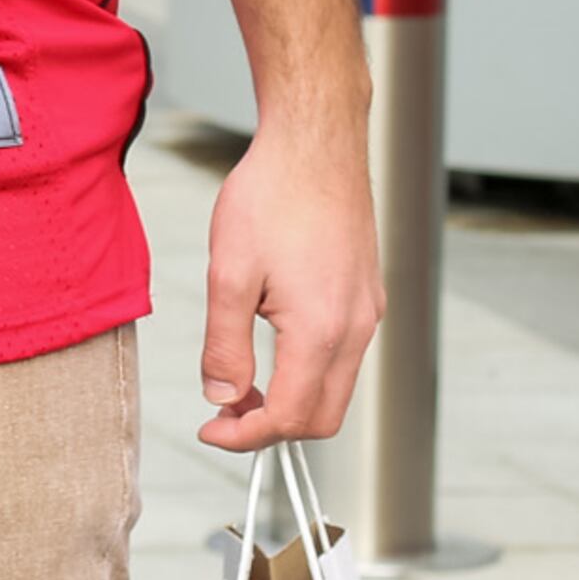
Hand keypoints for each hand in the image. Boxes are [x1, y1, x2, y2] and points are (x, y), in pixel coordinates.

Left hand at [196, 113, 381, 450]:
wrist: (315, 143)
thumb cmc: (270, 197)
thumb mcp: (229, 273)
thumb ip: (225, 344)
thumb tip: (222, 395)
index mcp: (323, 332)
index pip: (292, 417)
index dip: (246, 435)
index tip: (209, 430)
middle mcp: (358, 330)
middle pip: (323, 416)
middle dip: (271, 427)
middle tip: (222, 411)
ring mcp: (368, 313)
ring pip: (335, 387)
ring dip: (289, 397)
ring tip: (238, 379)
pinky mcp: (367, 295)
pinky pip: (343, 355)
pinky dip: (307, 368)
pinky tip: (268, 343)